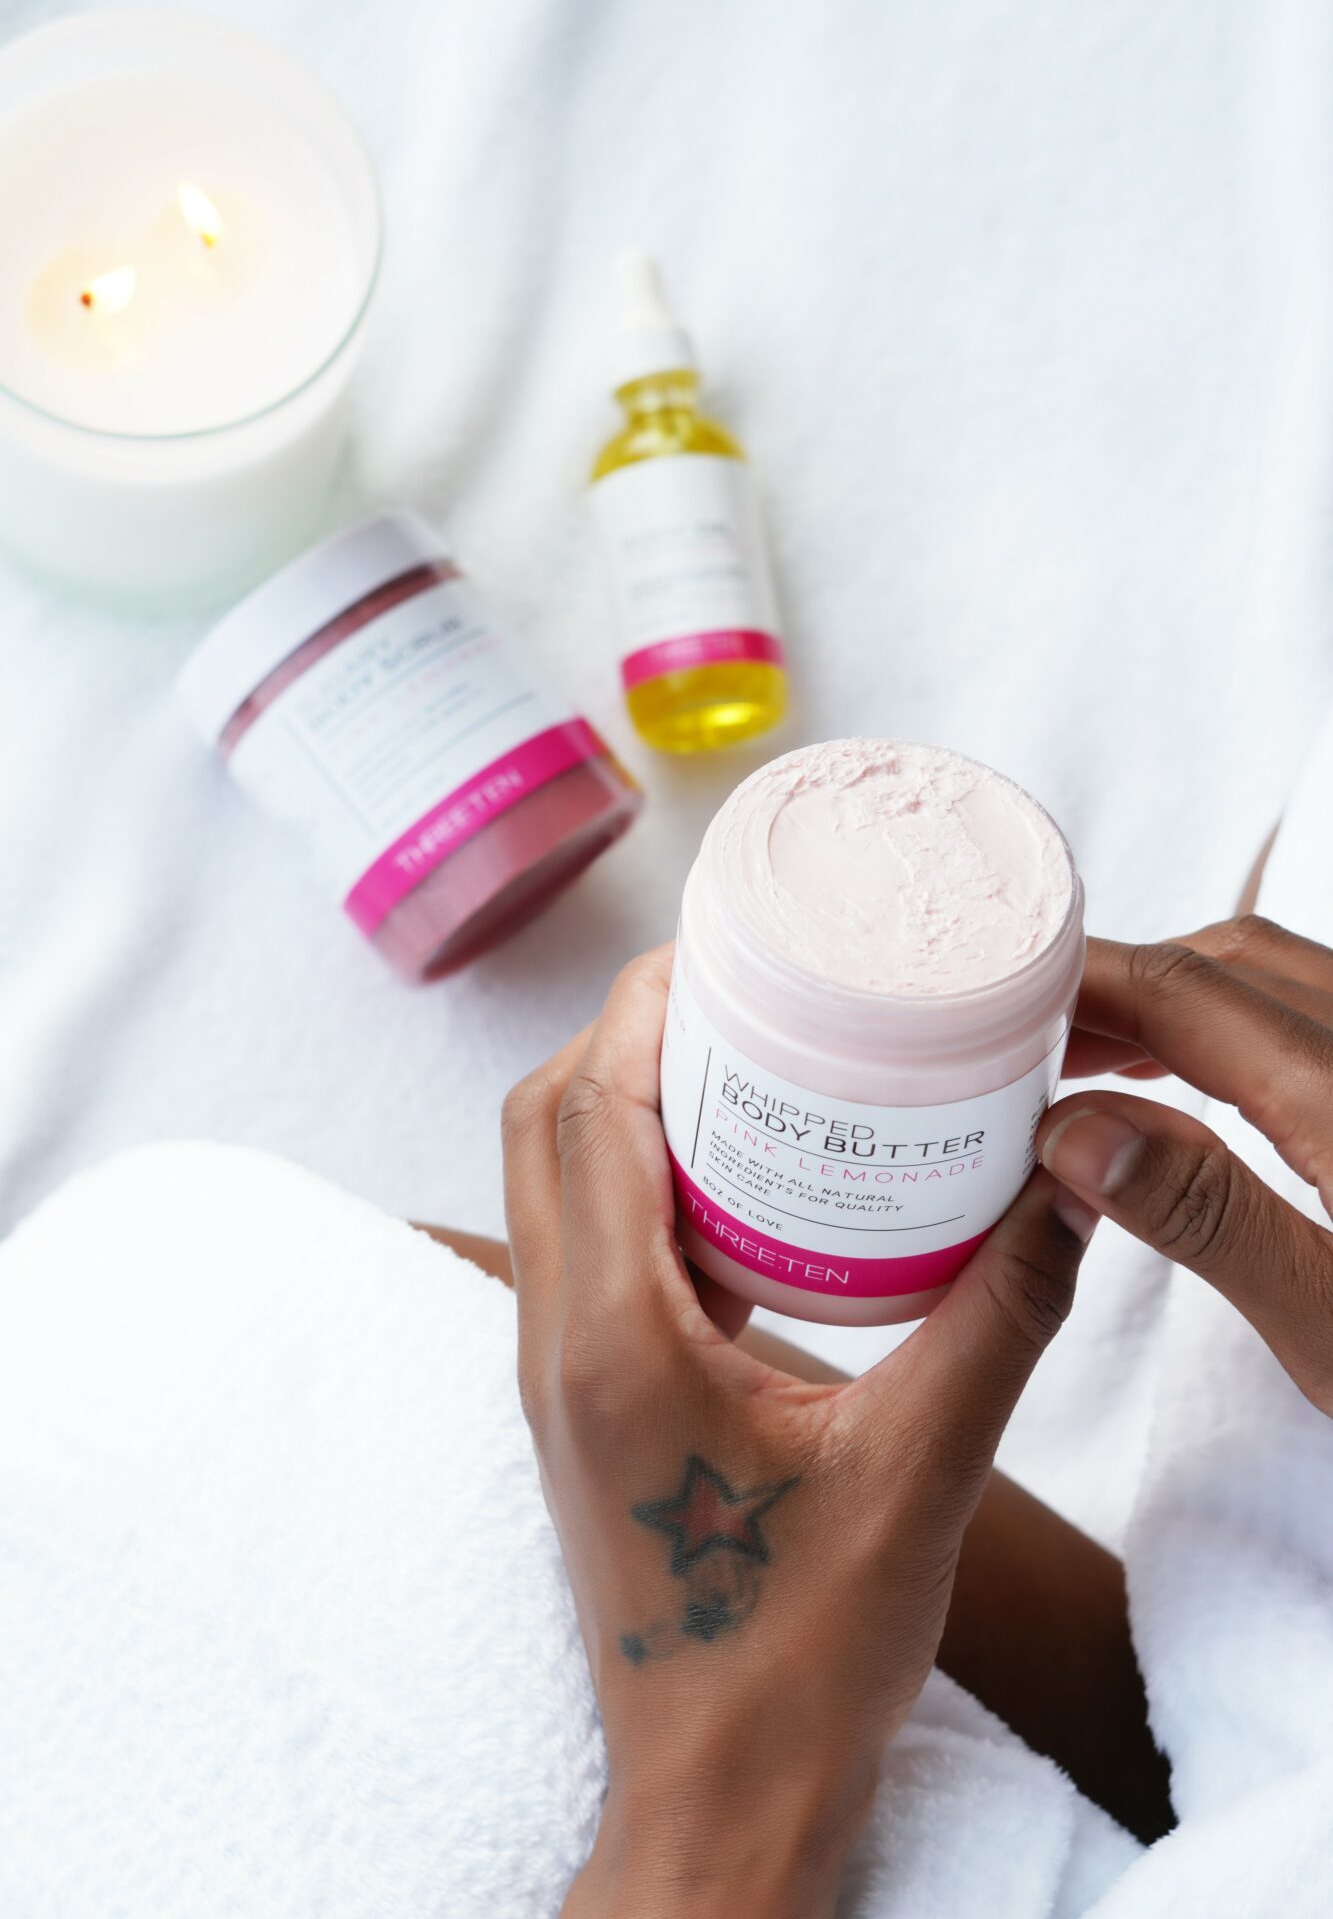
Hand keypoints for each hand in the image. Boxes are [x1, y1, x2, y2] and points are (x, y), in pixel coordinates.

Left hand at [502, 945, 1094, 1918]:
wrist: (719, 1790)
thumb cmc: (798, 1657)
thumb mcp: (921, 1475)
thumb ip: (997, 1323)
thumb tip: (1062, 1190)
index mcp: (614, 1341)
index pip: (587, 1114)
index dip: (640, 1008)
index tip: (720, 945)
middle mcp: (556, 1343)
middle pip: (542, 1125)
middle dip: (622, 1035)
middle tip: (738, 993)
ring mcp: (552, 1376)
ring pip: (548, 1184)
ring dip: (619, 1105)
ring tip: (743, 1067)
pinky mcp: (578, 1403)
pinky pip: (578, 1247)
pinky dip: (633, 1182)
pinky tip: (742, 1191)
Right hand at [1040, 916, 1332, 1413]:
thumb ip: (1207, 1216)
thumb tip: (1073, 1130)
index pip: (1184, 994)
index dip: (1076, 986)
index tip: (987, 1005)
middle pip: (1228, 962)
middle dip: (1117, 984)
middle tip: (1025, 1043)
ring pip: (1277, 978)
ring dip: (1177, 999)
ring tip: (1092, 1062)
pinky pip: (1317, 1016)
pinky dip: (1237, 1026)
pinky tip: (1200, 1090)